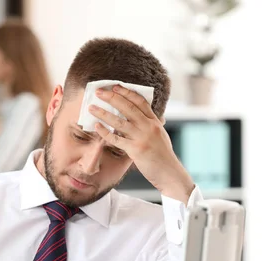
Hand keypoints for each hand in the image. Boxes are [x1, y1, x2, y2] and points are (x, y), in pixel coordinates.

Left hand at [89, 86, 195, 202]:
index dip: (127, 92)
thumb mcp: (161, 135)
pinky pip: (116, 139)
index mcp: (155, 122)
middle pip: (128, 107)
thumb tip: (150, 116)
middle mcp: (149, 127)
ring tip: (91, 108)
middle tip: (98, 92)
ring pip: (119, 121)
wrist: (170, 173)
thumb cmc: (163, 156)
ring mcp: (142, 138)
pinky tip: (96, 127)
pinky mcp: (135, 150)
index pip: (140, 101)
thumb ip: (153, 125)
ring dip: (103, 113)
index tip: (115, 86)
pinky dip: (105, 132)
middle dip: (112, 98)